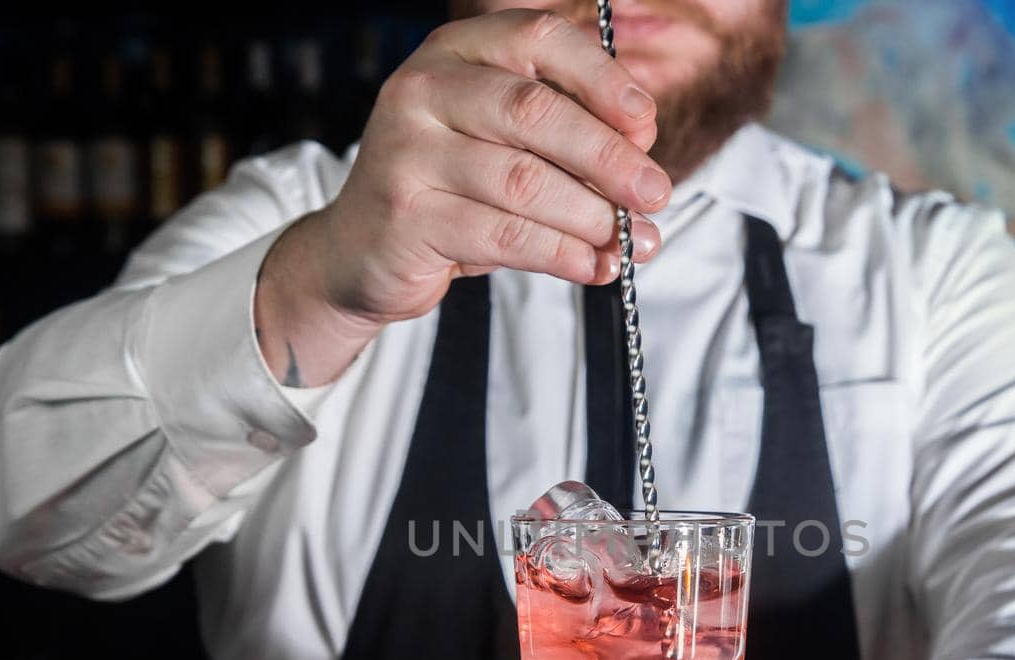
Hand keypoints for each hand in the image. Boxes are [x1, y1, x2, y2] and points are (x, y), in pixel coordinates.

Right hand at [255, 9, 668, 386]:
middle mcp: (423, 89)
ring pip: (523, 181)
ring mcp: (407, 152)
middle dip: (608, 157)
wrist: (360, 252)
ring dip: (590, 216)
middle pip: (535, 112)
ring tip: (629, 241)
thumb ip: (564, 133)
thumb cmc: (449, 191)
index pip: (540, 37)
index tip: (646, 124)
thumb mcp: (501, 142)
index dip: (602, 78)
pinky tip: (592, 265)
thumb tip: (641, 148)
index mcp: (456, 51)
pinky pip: (502, 234)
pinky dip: (560, 253)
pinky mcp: (406, 216)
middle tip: (655, 193)